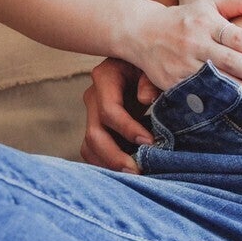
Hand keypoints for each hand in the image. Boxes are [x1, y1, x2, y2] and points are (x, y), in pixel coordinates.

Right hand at [81, 58, 154, 172]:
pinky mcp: (98, 128)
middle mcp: (93, 97)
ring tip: (134, 176)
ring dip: (110, 165)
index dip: (128, 129)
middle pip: (94, 134)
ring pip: (90, 147)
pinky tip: (129, 170)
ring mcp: (92, 114)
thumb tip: (145, 100)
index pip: (109, 110)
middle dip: (115, 156)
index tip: (150, 142)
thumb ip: (150, 81)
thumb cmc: (148, 64)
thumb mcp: (151, 66)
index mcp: (105, 78)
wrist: (140, 65)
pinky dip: (108, 164)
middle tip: (137, 171)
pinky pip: (94, 152)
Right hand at [125, 0, 241, 101]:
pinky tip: (238, 110)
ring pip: (218, 81)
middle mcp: (195, 42)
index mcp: (206, 22)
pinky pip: (200, 94)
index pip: (239, 38)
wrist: (141, 32)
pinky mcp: (173, 82)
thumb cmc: (184, 18)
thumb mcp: (209, 4)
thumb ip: (241, 2)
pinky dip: (219, 104)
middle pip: (231, 61)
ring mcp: (183, 64)